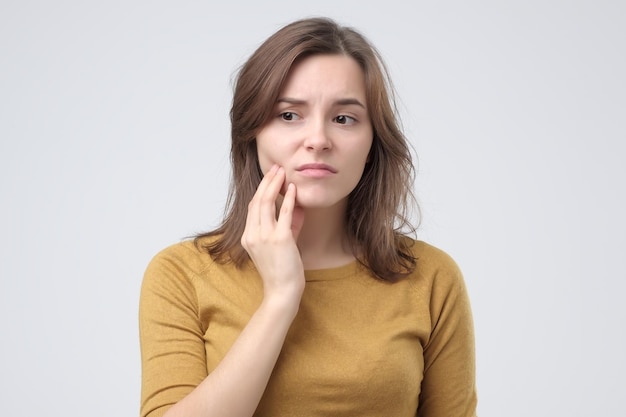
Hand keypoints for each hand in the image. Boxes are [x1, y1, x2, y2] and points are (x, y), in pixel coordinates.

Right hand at [241, 165, 305, 305]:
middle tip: (276, 168)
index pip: (253, 207)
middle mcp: (253, 235)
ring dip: (275, 185)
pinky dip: (288, 199)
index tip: (271, 177)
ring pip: (266, 203)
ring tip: (282, 172)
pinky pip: (283, 214)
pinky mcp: (280, 240)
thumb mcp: (283, 244)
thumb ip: (289, 224)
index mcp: (248, 237)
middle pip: (257, 201)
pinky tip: (293, 189)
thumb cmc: (283, 271)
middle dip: (267, 182)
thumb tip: (297, 206)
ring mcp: (264, 237)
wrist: (283, 291)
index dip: (261, 189)